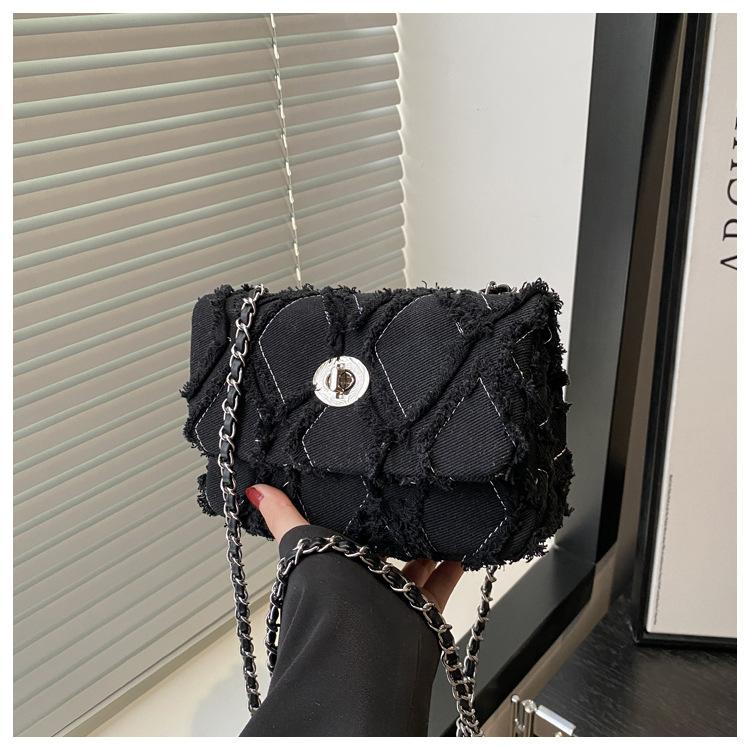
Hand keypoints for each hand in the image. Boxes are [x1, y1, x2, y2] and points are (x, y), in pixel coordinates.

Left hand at [245, 484, 462, 611]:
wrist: (361, 643)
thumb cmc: (326, 595)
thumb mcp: (301, 541)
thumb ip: (283, 516)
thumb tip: (254, 490)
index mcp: (333, 573)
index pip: (347, 544)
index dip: (356, 525)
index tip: (370, 501)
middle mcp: (362, 590)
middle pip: (382, 559)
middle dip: (394, 537)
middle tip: (408, 507)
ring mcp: (393, 602)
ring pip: (413, 572)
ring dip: (424, 549)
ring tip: (436, 523)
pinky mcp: (421, 612)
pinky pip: (440, 587)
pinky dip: (451, 569)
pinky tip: (459, 550)